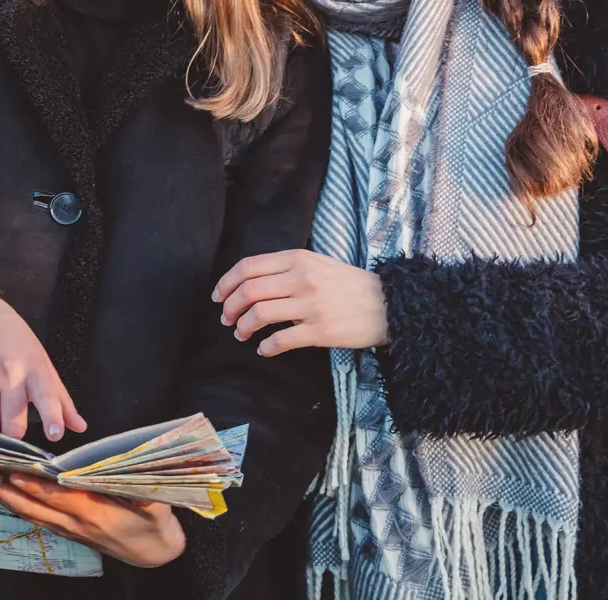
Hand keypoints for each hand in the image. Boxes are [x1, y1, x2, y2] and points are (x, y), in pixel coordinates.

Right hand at [0, 292, 86, 441]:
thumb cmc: (17, 343)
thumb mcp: (43, 364)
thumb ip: (61, 400)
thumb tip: (80, 427)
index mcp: (35, 368)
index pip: (47, 396)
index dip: (52, 417)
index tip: (55, 434)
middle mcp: (11, 371)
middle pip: (13, 424)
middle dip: (14, 435)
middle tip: (13, 428)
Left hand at [0, 468, 185, 568]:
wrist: (153, 553)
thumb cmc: (153, 526)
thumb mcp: (156, 507)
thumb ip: (143, 491)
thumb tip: (131, 469)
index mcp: (94, 513)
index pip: (58, 497)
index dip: (35, 486)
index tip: (14, 471)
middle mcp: (73, 522)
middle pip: (30, 503)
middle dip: (0, 485)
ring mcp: (66, 528)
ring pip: (25, 509)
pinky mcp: (64, 529)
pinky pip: (31, 514)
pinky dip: (11, 500)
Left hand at [212, 249, 388, 355]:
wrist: (389, 305)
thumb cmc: (350, 285)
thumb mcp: (317, 263)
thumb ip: (286, 267)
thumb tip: (249, 282)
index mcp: (298, 259)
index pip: (248, 267)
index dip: (226, 283)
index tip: (218, 297)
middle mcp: (302, 278)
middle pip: (248, 291)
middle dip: (230, 308)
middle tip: (227, 320)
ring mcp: (311, 305)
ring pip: (259, 314)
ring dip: (243, 327)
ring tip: (242, 334)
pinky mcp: (320, 331)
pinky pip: (280, 340)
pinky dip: (265, 347)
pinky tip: (264, 349)